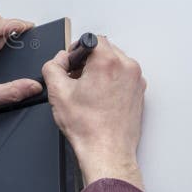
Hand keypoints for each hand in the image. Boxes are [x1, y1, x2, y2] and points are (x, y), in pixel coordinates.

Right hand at [42, 36, 146, 189]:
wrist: (106, 152)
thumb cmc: (88, 128)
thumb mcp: (57, 92)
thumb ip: (53, 67)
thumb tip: (58, 61)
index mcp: (108, 62)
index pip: (92, 39)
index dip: (77, 49)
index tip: (72, 62)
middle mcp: (127, 68)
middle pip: (105, 49)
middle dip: (89, 60)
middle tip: (77, 79)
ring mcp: (136, 81)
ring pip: (115, 62)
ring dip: (100, 70)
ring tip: (89, 91)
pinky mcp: (139, 92)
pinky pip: (123, 76)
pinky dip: (111, 81)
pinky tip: (99, 99)